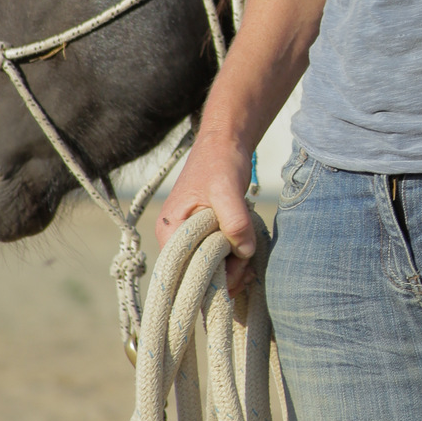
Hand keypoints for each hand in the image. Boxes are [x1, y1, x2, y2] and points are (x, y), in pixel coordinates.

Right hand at [156, 131, 256, 293]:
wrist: (226, 143)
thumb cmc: (219, 161)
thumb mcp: (226, 190)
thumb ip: (234, 220)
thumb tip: (244, 251)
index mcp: (171, 230)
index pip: (185, 270)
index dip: (212, 277)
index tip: (237, 269)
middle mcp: (177, 238)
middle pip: (198, 274)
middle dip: (225, 275)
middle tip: (248, 264)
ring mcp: (192, 238)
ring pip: (211, 268)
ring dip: (233, 269)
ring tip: (250, 256)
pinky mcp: (208, 235)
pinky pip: (219, 258)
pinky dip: (235, 260)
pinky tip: (248, 254)